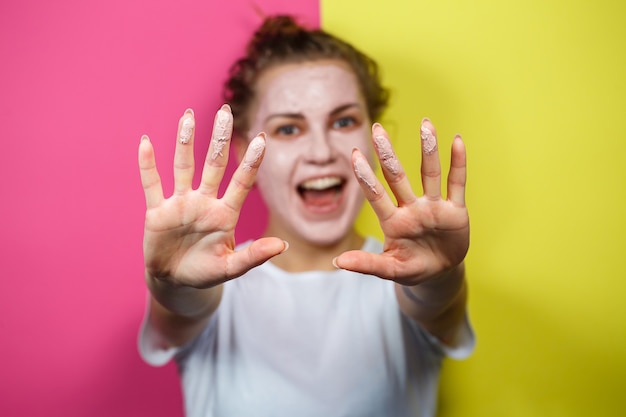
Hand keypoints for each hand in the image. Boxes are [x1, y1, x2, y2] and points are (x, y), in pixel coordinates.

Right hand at [138, 106, 285, 287]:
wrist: (175, 282)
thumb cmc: (206, 272)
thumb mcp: (231, 267)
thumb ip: (254, 256)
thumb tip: (283, 245)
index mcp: (225, 214)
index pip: (241, 182)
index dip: (251, 161)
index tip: (262, 138)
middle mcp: (204, 202)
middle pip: (214, 164)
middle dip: (219, 139)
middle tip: (225, 112)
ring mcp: (180, 204)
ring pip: (183, 167)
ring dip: (184, 142)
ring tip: (188, 116)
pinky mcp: (157, 211)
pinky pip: (152, 184)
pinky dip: (148, 165)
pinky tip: (146, 142)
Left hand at [336, 119, 468, 285]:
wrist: (440, 272)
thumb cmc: (411, 268)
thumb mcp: (390, 269)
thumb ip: (367, 264)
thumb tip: (338, 262)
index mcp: (393, 222)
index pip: (376, 195)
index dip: (365, 176)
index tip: (353, 154)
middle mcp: (411, 208)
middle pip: (398, 176)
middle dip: (388, 154)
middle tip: (377, 128)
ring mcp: (432, 207)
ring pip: (429, 173)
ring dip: (428, 149)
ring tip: (425, 124)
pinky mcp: (455, 210)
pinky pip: (456, 183)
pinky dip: (458, 164)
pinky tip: (457, 141)